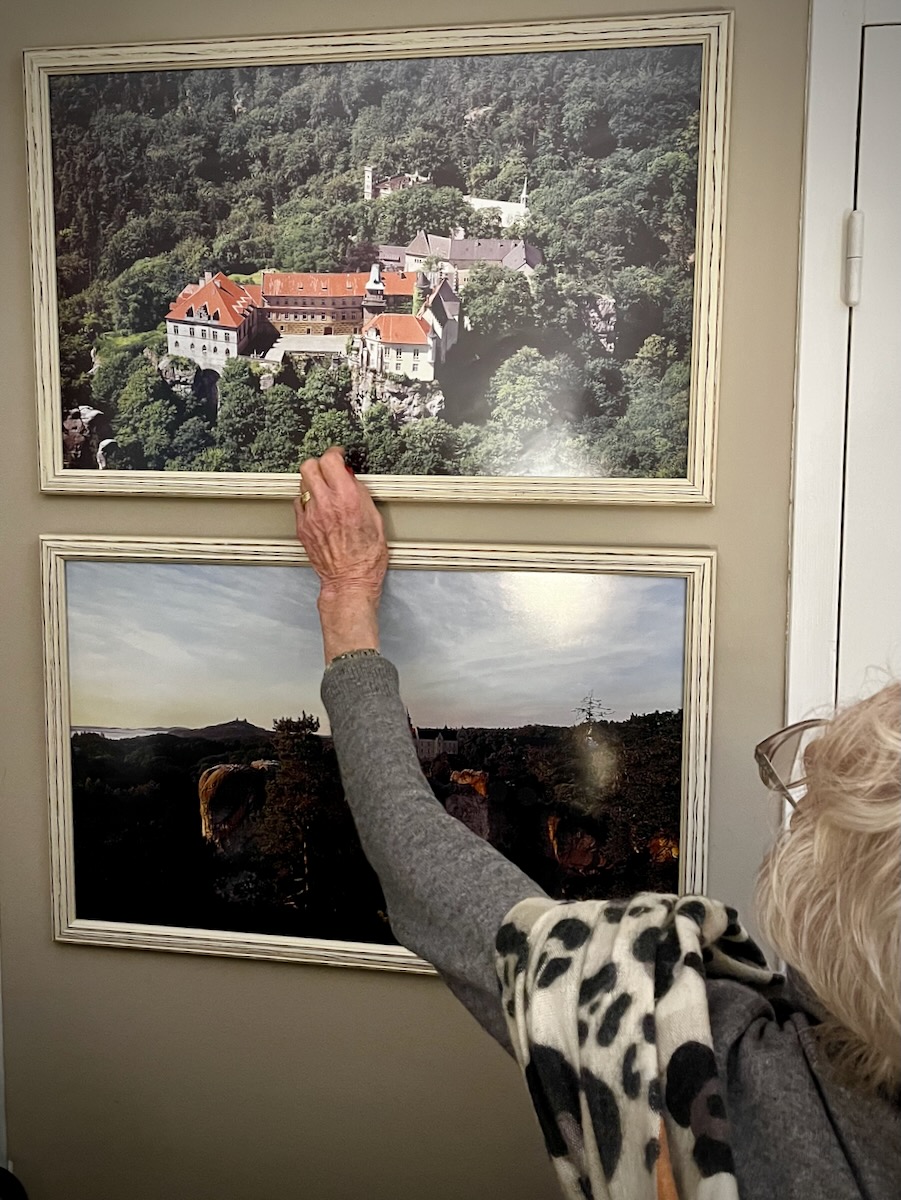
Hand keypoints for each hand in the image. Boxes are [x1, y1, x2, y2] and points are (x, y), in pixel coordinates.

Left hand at [294, 447, 388, 661]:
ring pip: (302, 484)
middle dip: (319, 464)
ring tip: (325, 491)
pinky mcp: (302, 527)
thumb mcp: (375, 518)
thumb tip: (351, 479)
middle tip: (328, 470)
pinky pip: (299, 503)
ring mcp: (310, 515)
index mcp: (347, 498)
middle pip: (309, 466)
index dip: (335, 454)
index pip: (330, 460)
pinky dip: (307, 501)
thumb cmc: (367, 556)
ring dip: (313, 482)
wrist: (350, 579)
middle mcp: (325, 504)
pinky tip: (319, 508)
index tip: (338, 456)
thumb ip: (361, 494)